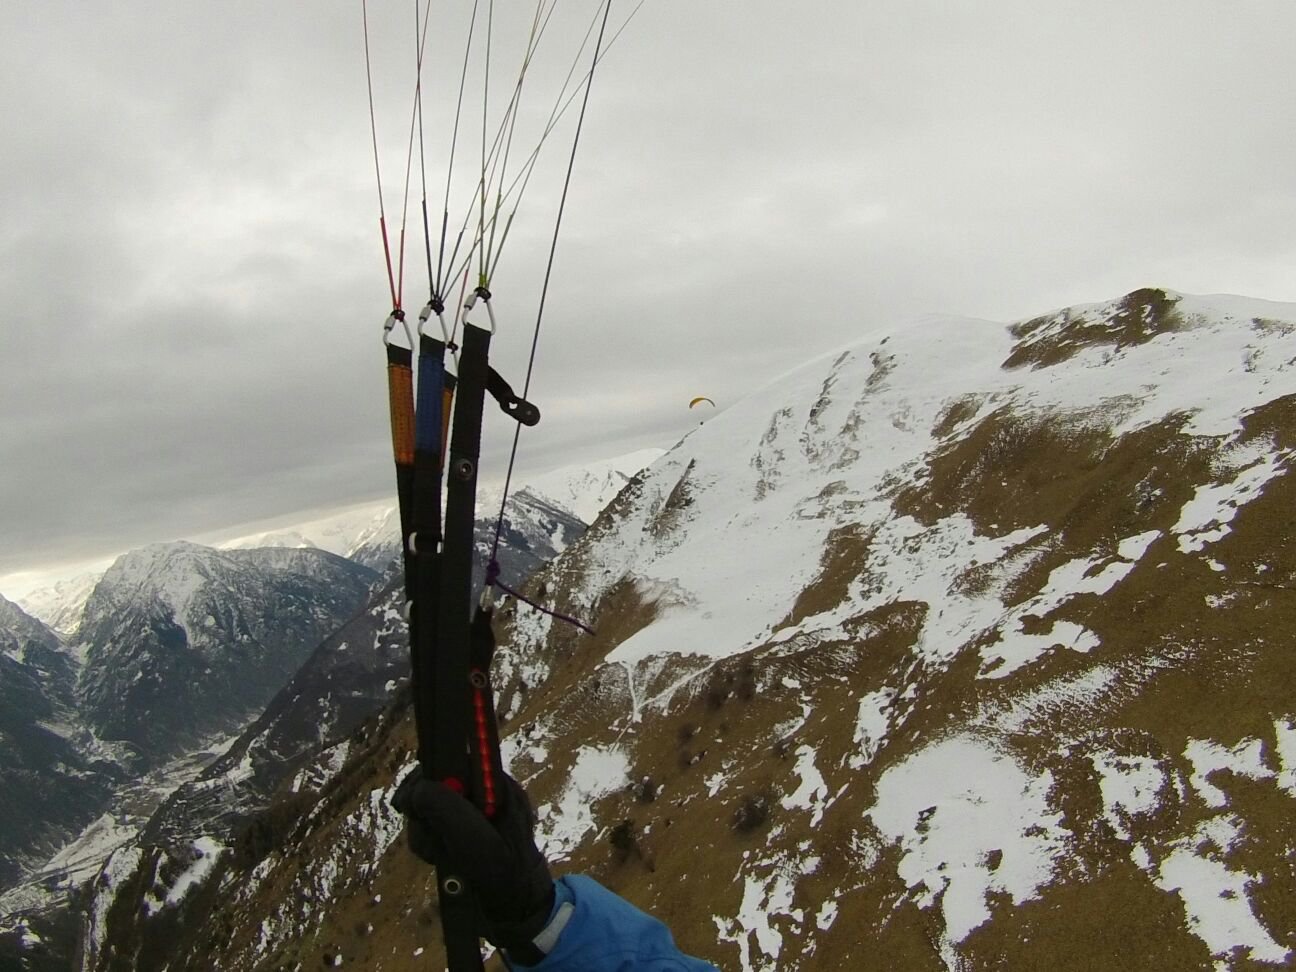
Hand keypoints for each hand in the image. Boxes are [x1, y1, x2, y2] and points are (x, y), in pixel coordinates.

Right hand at [392, 766, 554, 950]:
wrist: (513, 911)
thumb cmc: (504, 876)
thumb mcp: (479, 845)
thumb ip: (449, 812)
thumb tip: (418, 789)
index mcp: (496, 784)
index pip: (456, 756)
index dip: (431, 772)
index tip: (414, 798)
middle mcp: (482, 791)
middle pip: (434, 781)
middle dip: (424, 810)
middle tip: (430, 834)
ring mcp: (467, 811)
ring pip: (426, 806)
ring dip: (426, 833)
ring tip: (441, 854)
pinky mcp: (455, 830)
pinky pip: (428, 827)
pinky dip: (427, 844)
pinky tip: (440, 858)